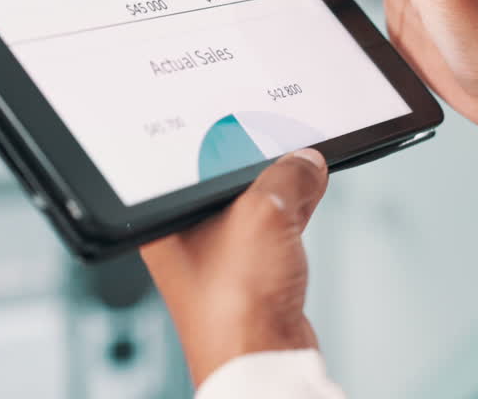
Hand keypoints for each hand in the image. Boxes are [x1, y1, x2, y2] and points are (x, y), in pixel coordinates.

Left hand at [141, 149, 327, 386]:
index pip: (190, 158)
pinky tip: (311, 191)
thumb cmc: (233, 307)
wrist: (262, 361)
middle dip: (259, 157)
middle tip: (282, 134)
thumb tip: (305, 162)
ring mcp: (221, 254)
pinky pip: (274, 225)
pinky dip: (294, 208)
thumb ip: (286, 176)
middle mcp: (187, 235)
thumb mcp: (263, 215)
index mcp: (166, 218)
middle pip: (226, 177)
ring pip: (254, 200)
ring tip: (305, 164)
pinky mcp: (252, 270)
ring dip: (282, 185)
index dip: (221, 134)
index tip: (248, 116)